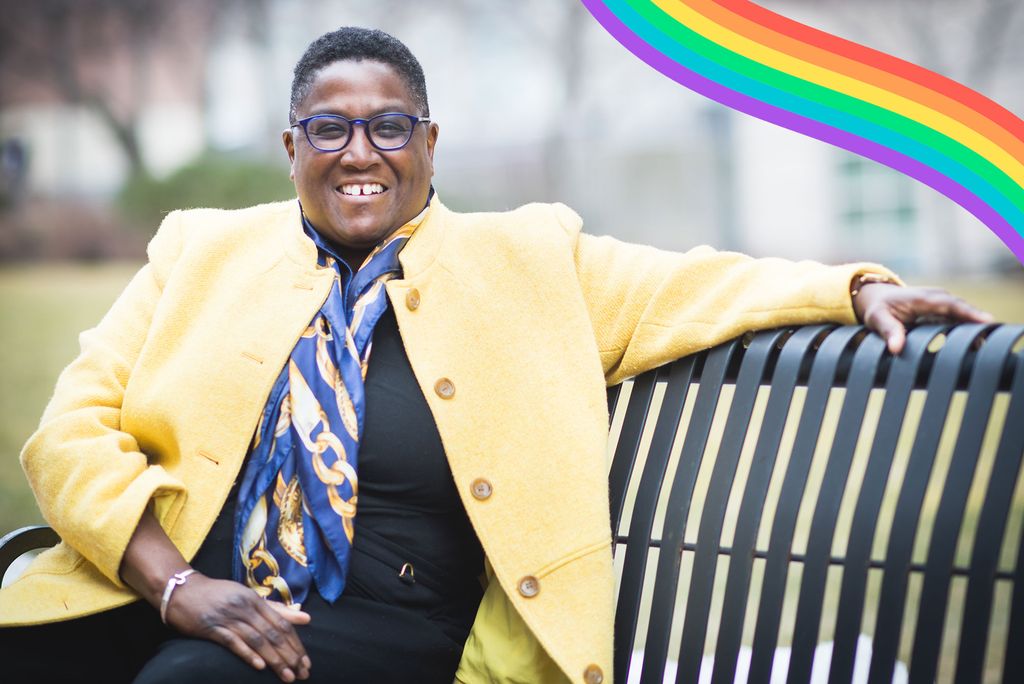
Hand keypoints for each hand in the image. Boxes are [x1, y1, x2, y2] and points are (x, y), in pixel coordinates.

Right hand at [163, 573, 311, 681]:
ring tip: (287, 675)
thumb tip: (305, 616)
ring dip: (274, 659)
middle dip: (290, 655)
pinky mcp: (211, 628)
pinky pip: (233, 641)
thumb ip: (276, 608)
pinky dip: (247, 653)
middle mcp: (245, 608)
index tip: (306, 661)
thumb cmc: (218, 595)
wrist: (182, 590)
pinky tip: (260, 666)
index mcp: (256, 600)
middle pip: (273, 633)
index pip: (282, 624)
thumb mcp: (248, 597)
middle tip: (302, 673)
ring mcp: (228, 617)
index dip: (296, 643)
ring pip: (257, 639)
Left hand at [852, 283, 993, 354]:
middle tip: (988, 340)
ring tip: (985, 345)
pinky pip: (958, 320)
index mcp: (922, 298)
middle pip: (962, 309)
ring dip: (974, 328)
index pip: (950, 304)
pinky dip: (966, 330)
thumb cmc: (877, 308)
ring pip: (962, 315)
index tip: (985, 321)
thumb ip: (888, 331)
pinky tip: (976, 345)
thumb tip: (896, 349)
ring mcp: (940, 305)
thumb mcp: (877, 318)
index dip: (968, 312)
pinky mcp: (942, 313)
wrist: (875, 298)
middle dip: (977, 322)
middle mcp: (936, 299)